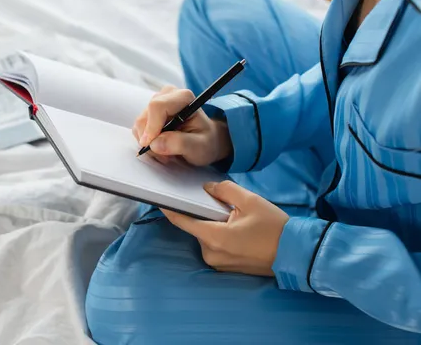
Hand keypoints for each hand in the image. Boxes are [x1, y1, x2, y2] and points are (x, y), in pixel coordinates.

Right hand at [133, 85, 231, 165]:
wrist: (206, 141)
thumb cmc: (206, 142)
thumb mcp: (199, 147)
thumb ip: (179, 144)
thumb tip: (155, 144)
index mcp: (183, 97)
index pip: (157, 106)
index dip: (150, 127)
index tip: (150, 145)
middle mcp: (168, 95)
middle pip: (145, 116)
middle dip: (150, 139)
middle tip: (165, 155)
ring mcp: (157, 103)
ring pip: (140, 124)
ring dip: (148, 143)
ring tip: (166, 152)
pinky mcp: (150, 113)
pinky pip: (139, 129)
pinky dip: (146, 142)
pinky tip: (161, 147)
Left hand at [161, 181, 288, 276]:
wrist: (297, 254)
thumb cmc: (275, 227)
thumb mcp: (250, 201)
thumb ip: (224, 190)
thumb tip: (207, 188)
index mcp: (214, 237)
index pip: (181, 221)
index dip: (168, 208)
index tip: (158, 198)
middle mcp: (211, 253)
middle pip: (197, 227)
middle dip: (204, 214)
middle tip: (224, 204)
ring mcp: (218, 263)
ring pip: (207, 236)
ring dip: (215, 225)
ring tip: (237, 218)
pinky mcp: (226, 268)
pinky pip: (216, 246)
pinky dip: (221, 235)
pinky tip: (240, 230)